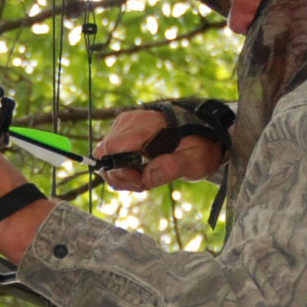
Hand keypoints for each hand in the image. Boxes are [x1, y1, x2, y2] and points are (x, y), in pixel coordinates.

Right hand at [97, 108, 227, 191]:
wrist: (202, 131)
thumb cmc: (200, 145)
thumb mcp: (194, 160)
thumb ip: (172, 167)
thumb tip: (149, 177)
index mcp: (146, 126)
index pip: (111, 148)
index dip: (119, 171)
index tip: (140, 180)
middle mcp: (130, 122)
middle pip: (104, 154)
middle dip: (120, 176)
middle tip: (144, 183)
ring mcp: (124, 125)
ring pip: (105, 156)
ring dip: (122, 174)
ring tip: (145, 178)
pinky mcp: (123, 130)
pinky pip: (111, 154)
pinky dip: (122, 168)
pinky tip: (141, 172)